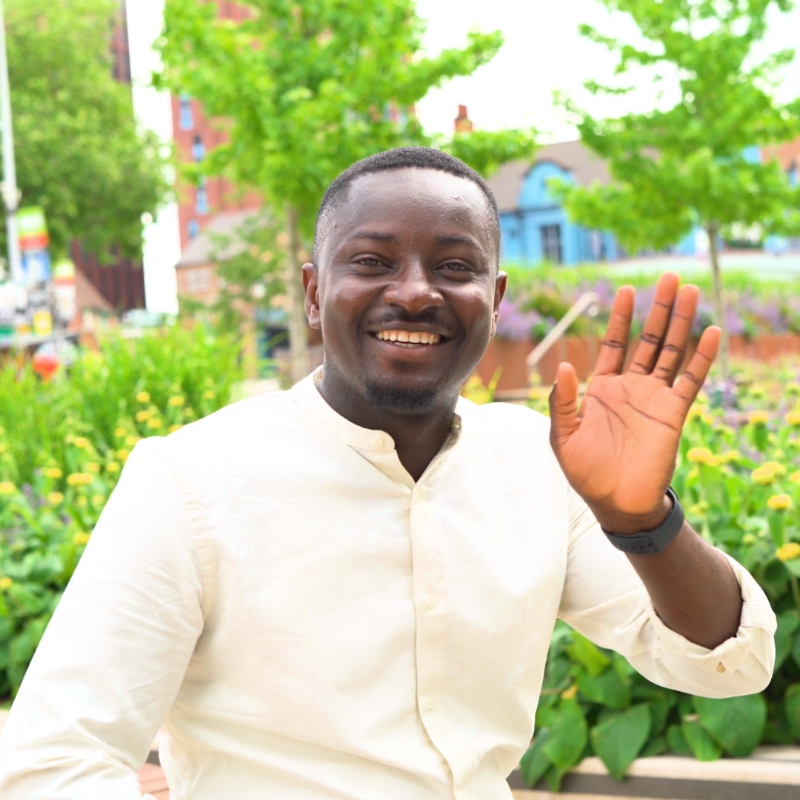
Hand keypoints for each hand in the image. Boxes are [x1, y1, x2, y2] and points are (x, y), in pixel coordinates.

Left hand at [549, 272, 719, 533]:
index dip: (620, 318)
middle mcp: (631, 387)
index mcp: (602, 388)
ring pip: (670, 352)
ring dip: (680, 323)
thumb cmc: (585, 471)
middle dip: (657, 309)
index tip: (627, 289)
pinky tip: (710, 332)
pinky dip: (700, 357)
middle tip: (669, 277)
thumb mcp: (564, 436)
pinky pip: (690, 380)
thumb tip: (565, 365)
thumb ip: (563, 401)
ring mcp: (654, 398)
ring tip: (689, 292)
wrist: (616, 503)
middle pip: (647, 339)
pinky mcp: (673, 413)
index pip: (613, 344)